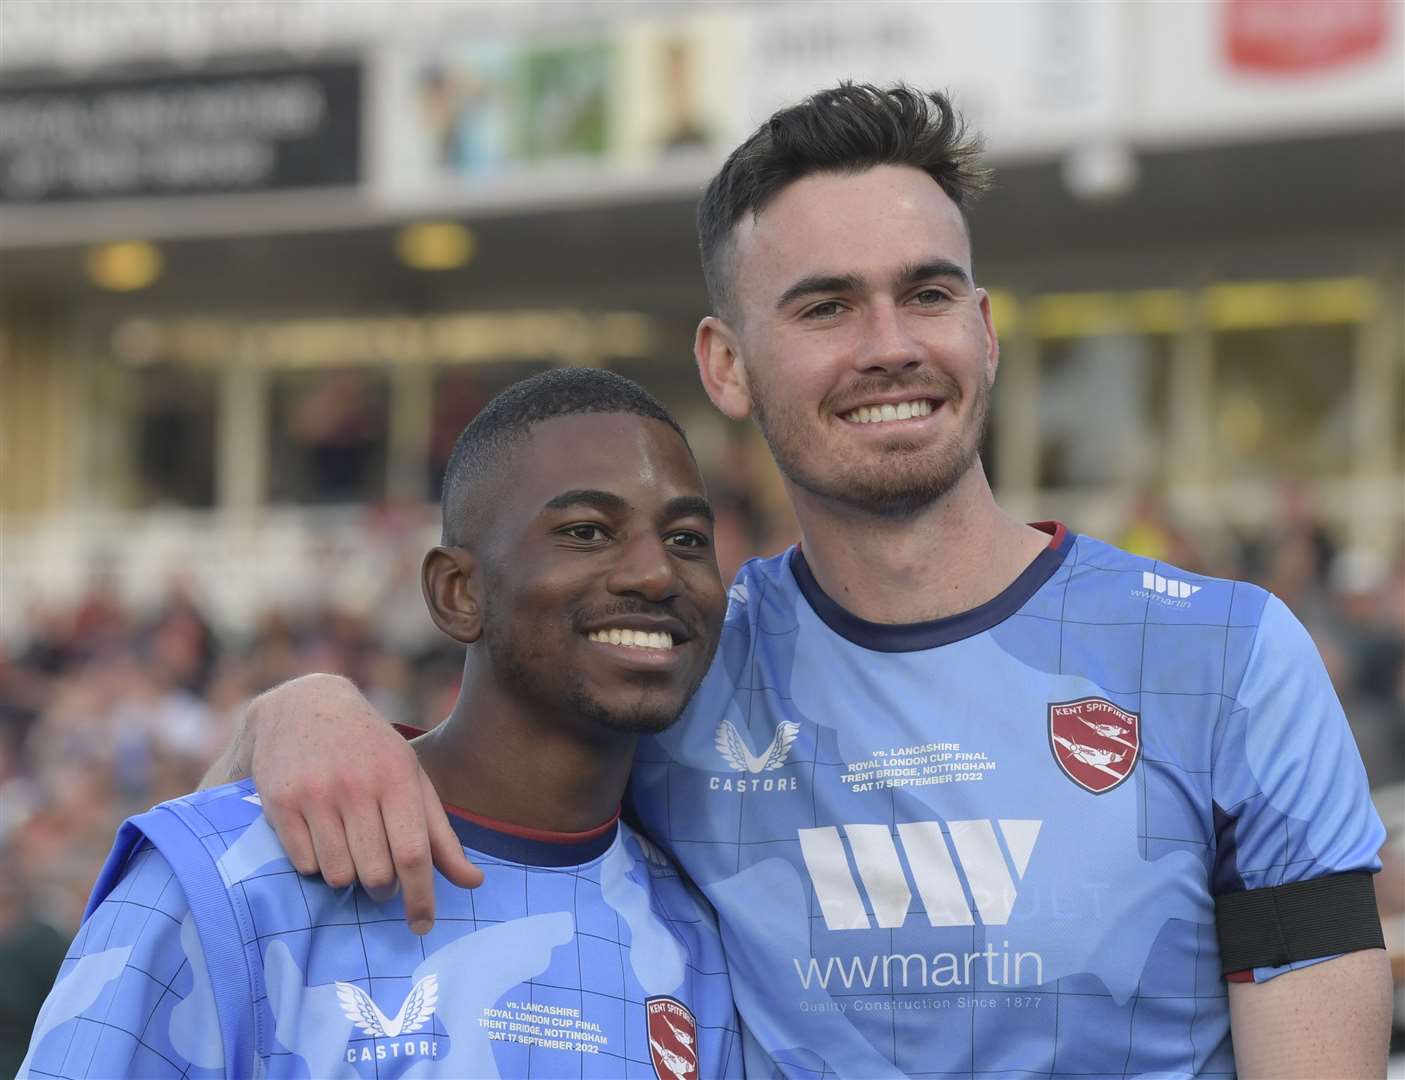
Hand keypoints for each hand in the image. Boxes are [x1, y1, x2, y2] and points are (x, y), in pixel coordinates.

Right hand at [247, 674, 483, 932]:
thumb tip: (474, 883)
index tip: (423, 925)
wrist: (305, 705)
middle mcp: (356, 786)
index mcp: (397, 778)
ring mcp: (316, 794)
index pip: (413, 854)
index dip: (421, 897)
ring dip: (348, 877)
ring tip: (350, 851)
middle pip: (375, 873)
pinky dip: (315, 864)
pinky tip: (320, 837)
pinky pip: (303, 864)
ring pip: (338, 875)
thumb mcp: (412, 779)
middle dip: (383, 888)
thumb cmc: (370, 750)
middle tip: (382, 879)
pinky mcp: (280, 802)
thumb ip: (441, 835)